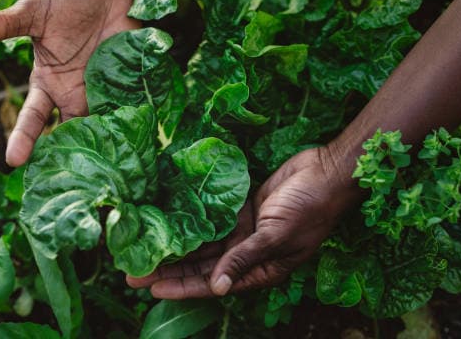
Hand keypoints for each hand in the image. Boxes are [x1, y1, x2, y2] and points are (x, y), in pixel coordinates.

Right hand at [0, 0, 139, 165]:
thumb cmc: (67, 0)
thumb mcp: (35, 11)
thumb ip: (6, 24)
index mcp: (48, 83)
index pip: (33, 117)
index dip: (23, 138)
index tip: (14, 162)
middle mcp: (74, 94)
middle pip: (68, 132)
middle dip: (67, 156)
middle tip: (69, 183)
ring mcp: (102, 92)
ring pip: (100, 126)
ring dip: (103, 146)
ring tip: (106, 173)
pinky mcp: (128, 85)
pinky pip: (129, 109)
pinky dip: (131, 124)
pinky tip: (137, 145)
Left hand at [127, 147, 360, 298]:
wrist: (325, 172)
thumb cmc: (309, 208)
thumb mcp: (278, 236)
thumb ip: (245, 258)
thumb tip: (218, 288)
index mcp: (261, 268)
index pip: (215, 283)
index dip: (183, 286)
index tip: (152, 287)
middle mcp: (249, 252)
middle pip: (203, 264)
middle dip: (171, 268)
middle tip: (134, 272)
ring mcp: (245, 229)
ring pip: (205, 242)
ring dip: (178, 245)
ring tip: (146, 248)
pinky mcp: (243, 207)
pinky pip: (213, 218)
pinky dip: (194, 220)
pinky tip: (171, 221)